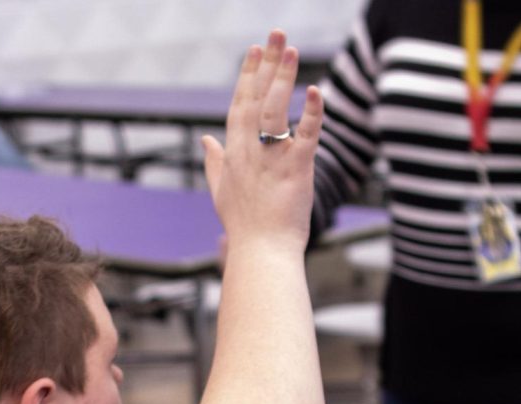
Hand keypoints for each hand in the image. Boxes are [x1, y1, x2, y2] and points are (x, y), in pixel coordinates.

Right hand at [202, 30, 322, 253]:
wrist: (261, 254)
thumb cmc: (244, 227)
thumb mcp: (221, 192)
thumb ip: (214, 163)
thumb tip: (205, 140)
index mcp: (233, 155)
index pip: (239, 107)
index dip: (248, 77)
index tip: (256, 49)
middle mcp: (249, 153)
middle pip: (256, 100)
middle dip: (266, 65)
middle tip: (277, 33)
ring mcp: (271, 161)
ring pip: (276, 111)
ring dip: (283, 78)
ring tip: (292, 50)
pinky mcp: (296, 171)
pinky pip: (305, 136)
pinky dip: (311, 113)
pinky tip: (315, 90)